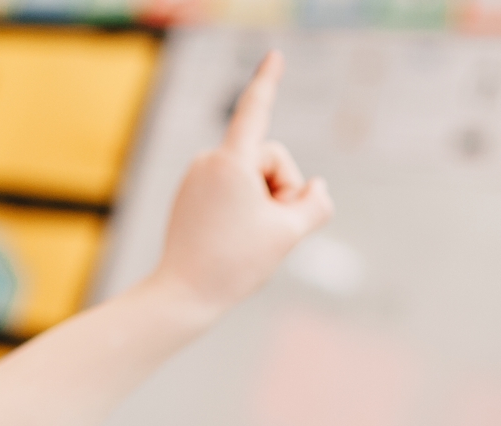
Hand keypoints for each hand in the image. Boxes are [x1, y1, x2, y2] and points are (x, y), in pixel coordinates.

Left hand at [143, 51, 332, 323]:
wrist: (183, 294)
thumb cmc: (233, 264)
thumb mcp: (289, 234)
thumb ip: (315, 204)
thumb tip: (317, 186)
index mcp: (231, 162)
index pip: (255, 111)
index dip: (269, 81)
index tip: (275, 55)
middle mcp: (209, 161)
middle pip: (270, 160)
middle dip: (281, 190)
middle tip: (270, 230)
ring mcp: (197, 176)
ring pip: (253, 177)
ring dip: (263, 203)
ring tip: (246, 239)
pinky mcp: (192, 192)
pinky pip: (234, 189)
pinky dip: (244, 208)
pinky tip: (232, 238)